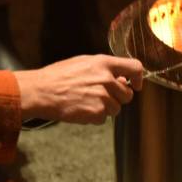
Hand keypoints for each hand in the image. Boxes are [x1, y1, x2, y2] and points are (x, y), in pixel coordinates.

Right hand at [14, 55, 144, 124]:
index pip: (135, 68)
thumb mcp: (83, 62)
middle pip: (127, 94)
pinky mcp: (96, 113)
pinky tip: (81, 109)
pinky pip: (103, 119)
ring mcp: (102, 97)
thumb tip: (120, 77)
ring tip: (86, 102)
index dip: (139, 78)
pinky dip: (94, 117)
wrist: (42, 91)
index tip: (136, 85)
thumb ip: (104, 68)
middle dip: (118, 97)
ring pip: (116, 108)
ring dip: (105, 108)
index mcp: (104, 63)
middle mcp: (106, 79)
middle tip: (101, 96)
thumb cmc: (58, 76)